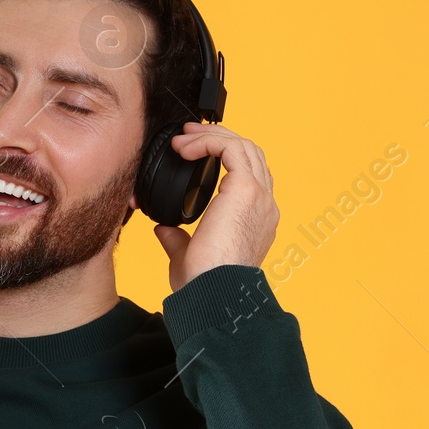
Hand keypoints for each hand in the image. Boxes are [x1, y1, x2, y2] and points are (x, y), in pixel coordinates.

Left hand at [150, 122, 278, 291]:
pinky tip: (184, 147)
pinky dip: (207, 141)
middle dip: (218, 138)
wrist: (214, 293)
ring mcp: (259, 195)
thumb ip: (179, 240)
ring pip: (243, 146)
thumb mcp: (188, 257)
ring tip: (184, 136)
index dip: (223, 157)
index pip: (249, 176)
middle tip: (188, 134)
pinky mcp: (246, 188)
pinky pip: (230, 148)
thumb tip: (164, 230)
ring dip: (211, 135)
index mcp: (256, 220)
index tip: (193, 153)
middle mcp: (263, 205)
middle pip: (250, 154)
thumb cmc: (204, 285)